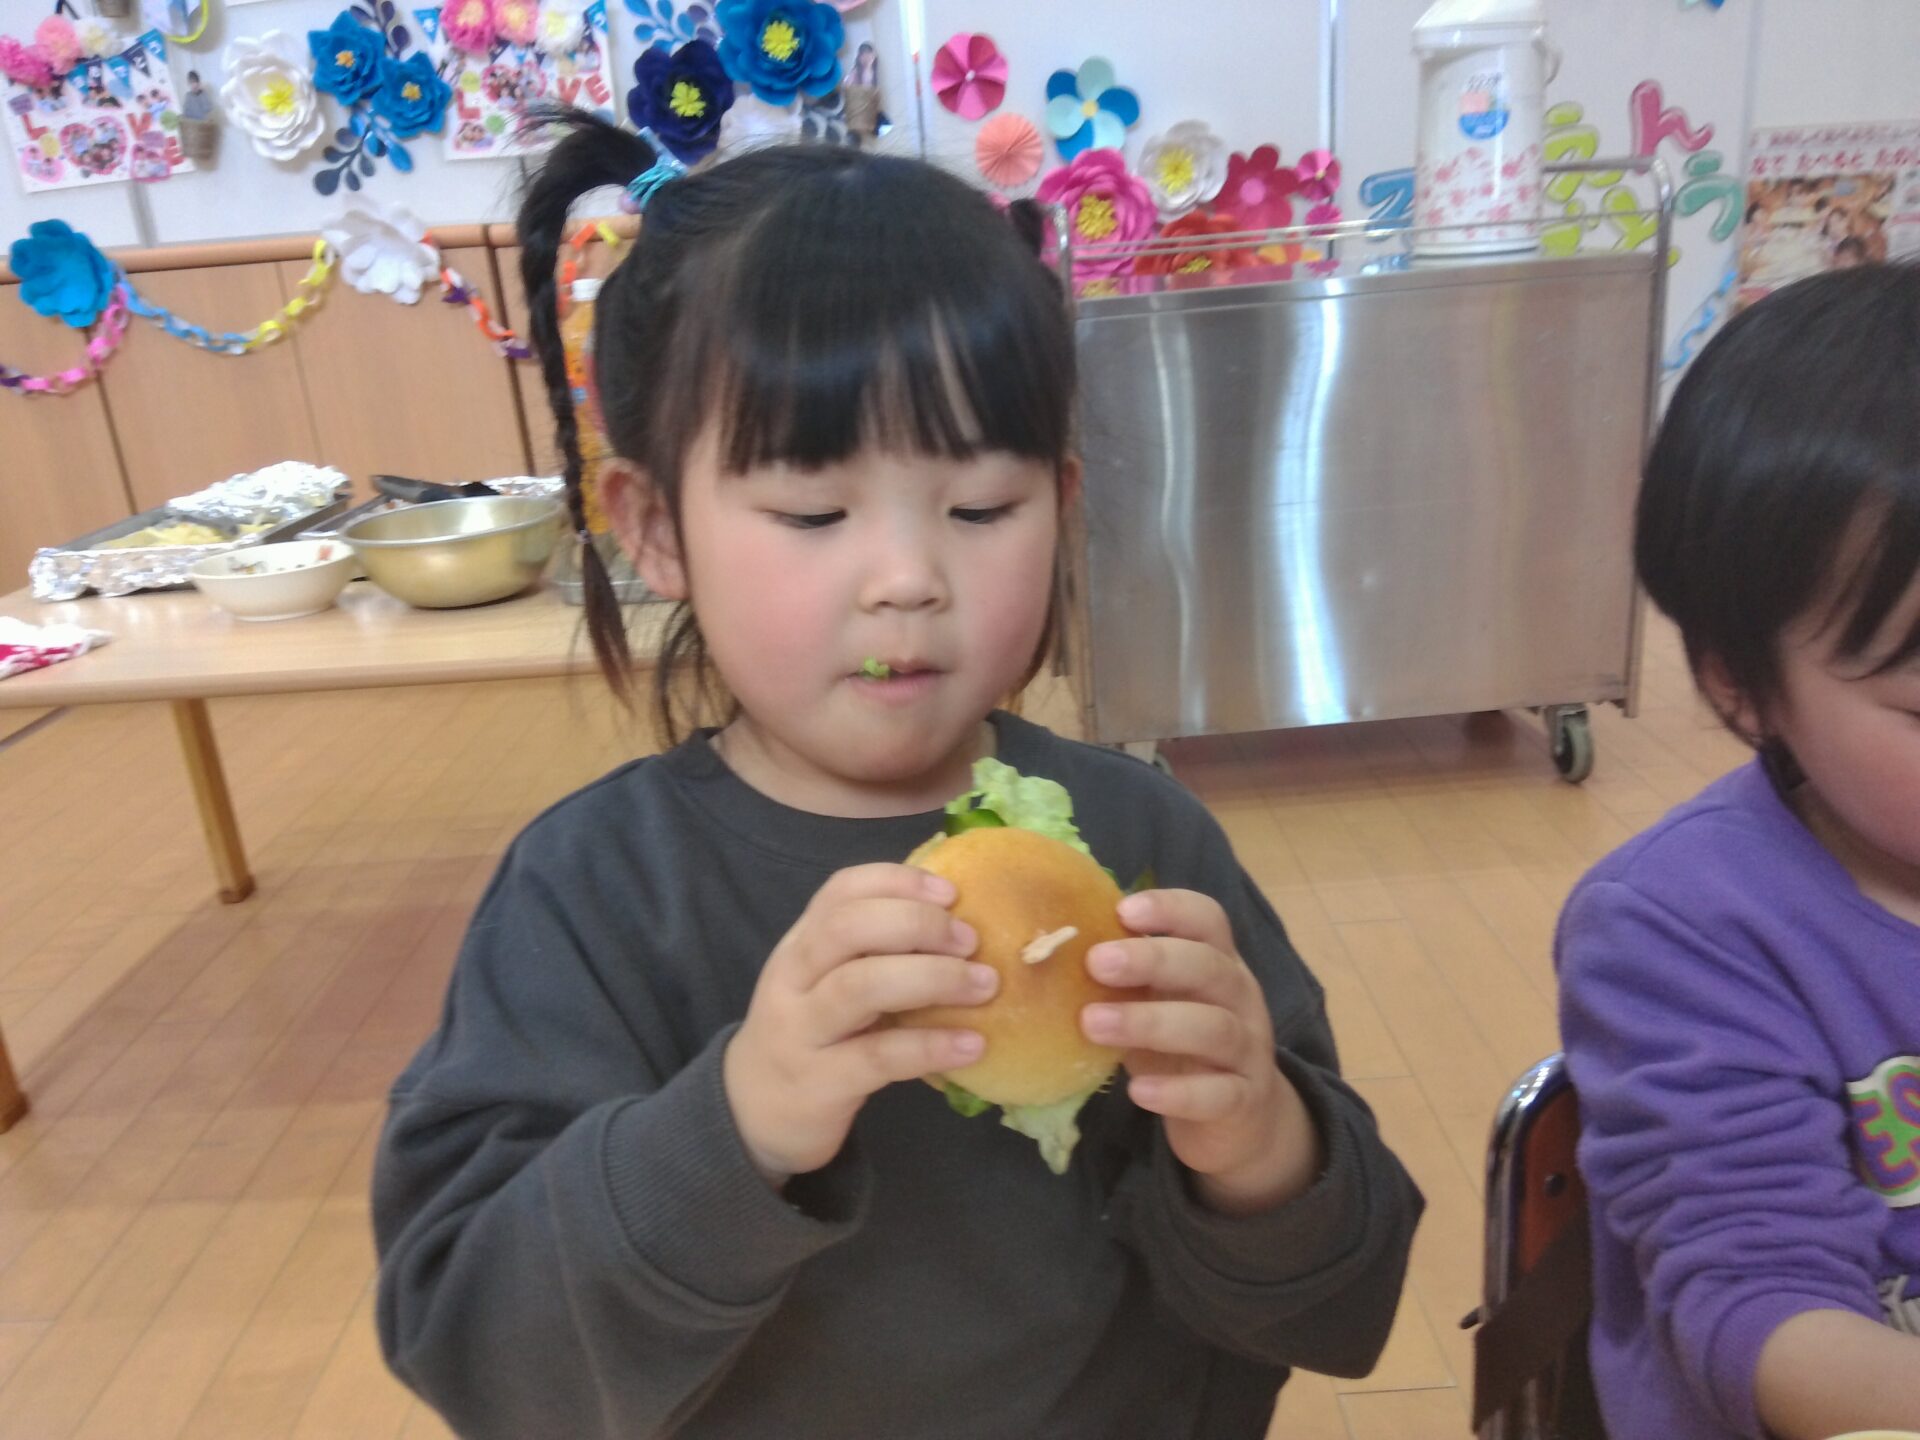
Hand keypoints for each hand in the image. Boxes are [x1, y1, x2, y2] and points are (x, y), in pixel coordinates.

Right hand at [724, 864, 996, 1188]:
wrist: (754, 1112)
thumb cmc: (812, 1035)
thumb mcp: (826, 982)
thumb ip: (874, 952)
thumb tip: (961, 922)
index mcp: (802, 944)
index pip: (841, 891)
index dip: (897, 881)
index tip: (951, 892)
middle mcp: (794, 978)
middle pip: (847, 928)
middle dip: (917, 924)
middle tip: (971, 940)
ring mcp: (801, 1031)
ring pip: (860, 987)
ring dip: (932, 978)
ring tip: (984, 985)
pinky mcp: (818, 1083)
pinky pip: (878, 1056)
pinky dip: (930, 1046)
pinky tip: (972, 1045)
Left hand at [1081, 890, 1322, 1215]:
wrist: (1239, 1118)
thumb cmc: (1182, 1047)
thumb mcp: (1158, 1002)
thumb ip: (1124, 978)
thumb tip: (1050, 948)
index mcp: (1218, 962)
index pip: (1208, 919)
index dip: (1171, 908)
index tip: (1122, 910)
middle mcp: (1240, 998)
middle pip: (1209, 967)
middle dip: (1153, 959)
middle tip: (1096, 963)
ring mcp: (1248, 1050)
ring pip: (1214, 1028)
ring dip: (1152, 1023)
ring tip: (1093, 1024)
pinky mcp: (1245, 1101)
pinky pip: (1219, 1094)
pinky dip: (1179, 1092)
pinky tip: (1137, 1091)